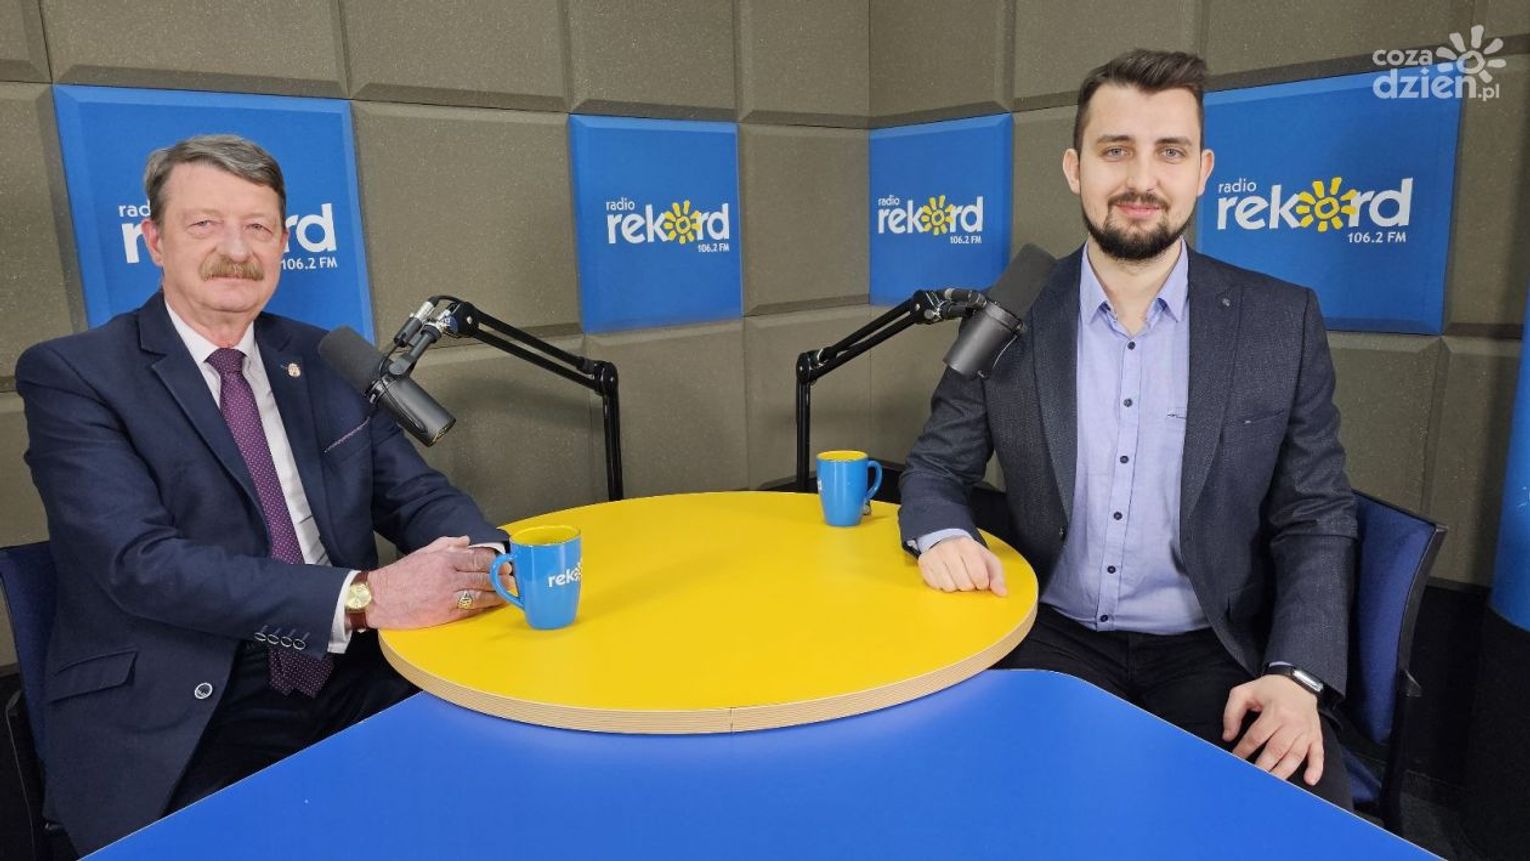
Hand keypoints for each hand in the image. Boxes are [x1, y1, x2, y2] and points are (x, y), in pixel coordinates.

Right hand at [364, 536, 507, 628]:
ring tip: (509, 591)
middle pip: (483, 576)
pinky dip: (485, 606)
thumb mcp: (422, 553)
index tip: (504, 562)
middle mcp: (449, 576)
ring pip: (481, 593)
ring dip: (498, 593)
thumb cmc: (400, 575)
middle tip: (512, 578)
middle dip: (501, 577)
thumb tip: (467, 540)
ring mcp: (448, 596)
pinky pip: (471, 609)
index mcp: (444, 559)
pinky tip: (493, 604)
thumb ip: (447, 544)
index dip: (494, 561)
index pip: (478, 558)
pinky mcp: (445, 613)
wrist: (379, 599)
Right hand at [916, 536, 1006, 595]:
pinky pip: (935, 586)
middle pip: (964, 584)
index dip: (982, 583)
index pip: (979, 576)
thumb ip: (998, 577)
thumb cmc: (972, 556)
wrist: (948, 543)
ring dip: (955, 587)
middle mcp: (948, 548)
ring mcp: (933, 555)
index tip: (981, 579)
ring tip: (956, 577)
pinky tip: (945, 576)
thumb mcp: (989, 562)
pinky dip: (942, 586)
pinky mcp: (923, 563)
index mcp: (966, 545)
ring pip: (948, 587)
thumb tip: (1002, 593)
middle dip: (968, 586)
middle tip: (967, 577)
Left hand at [1222, 674, 1324, 784]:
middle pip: (1276, 750)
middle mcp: (1293, 723)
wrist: (1298, 681)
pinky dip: (1316, 768)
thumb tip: (1228, 736)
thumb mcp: (1244, 692)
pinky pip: (1318, 754)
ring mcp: (1306, 731)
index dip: (1244, 749)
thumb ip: (1232, 713)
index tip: (1235, 759)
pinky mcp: (1316, 735)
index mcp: (1276, 711)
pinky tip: (1309, 780)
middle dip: (1263, 766)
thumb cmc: (1268, 689)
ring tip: (1271, 784)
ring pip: (1295, 756)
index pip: (1257, 736)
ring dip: (1283, 772)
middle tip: (1251, 778)